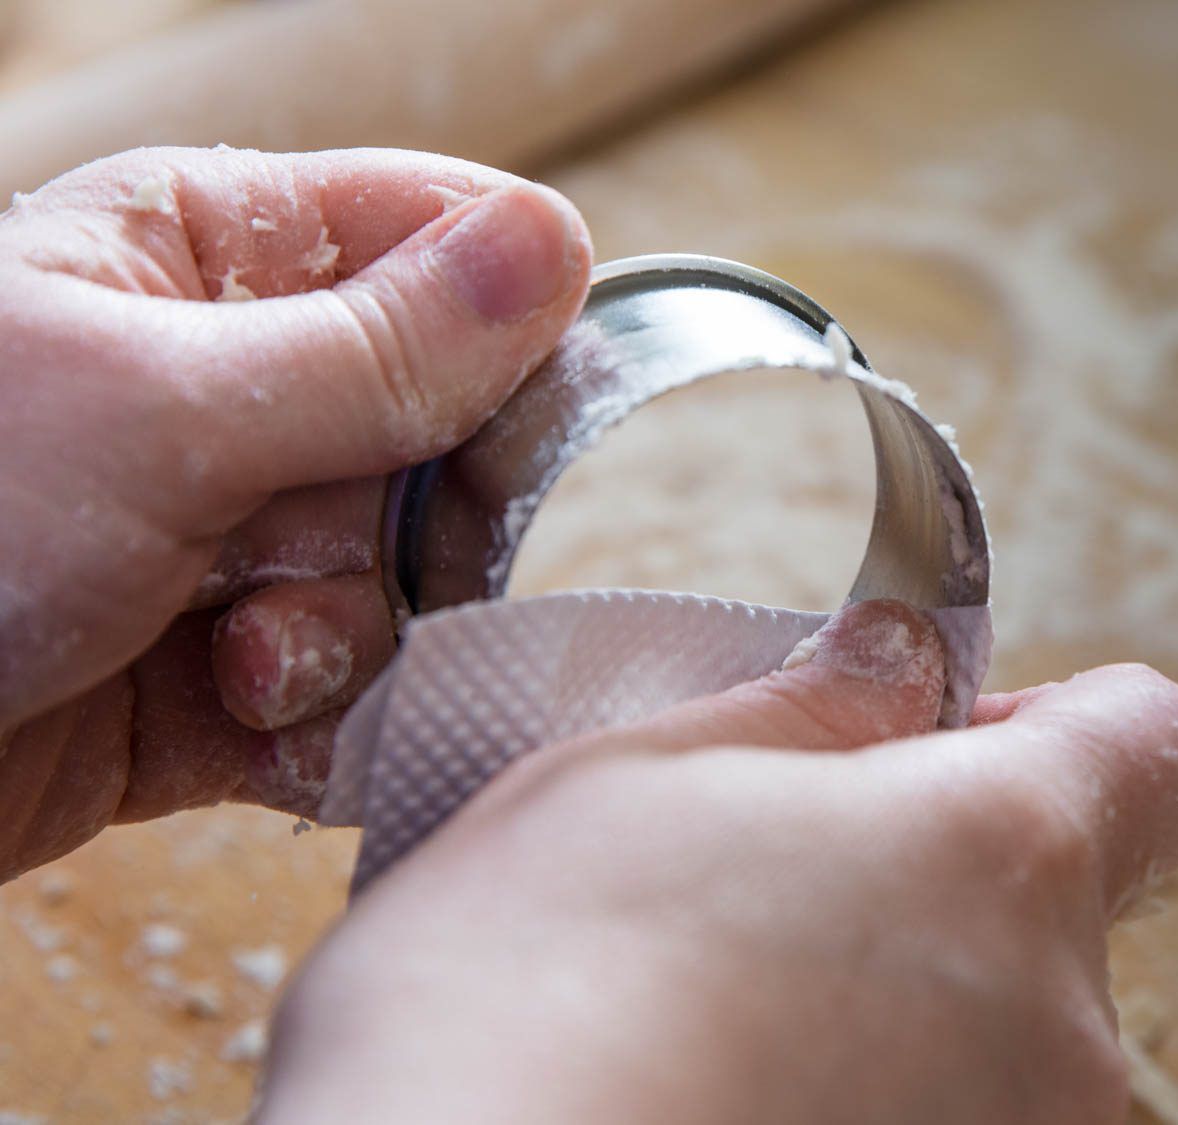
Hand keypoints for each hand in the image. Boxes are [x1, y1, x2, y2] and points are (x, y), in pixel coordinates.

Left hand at [0, 146, 591, 877]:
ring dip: (345, 632)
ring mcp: (235, 533)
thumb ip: (375, 348)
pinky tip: (240, 717)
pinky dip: (323, 719)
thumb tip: (553, 247)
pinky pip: (358, 685)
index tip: (525, 402)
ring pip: (410, 575)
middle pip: (450, 431)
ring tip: (233, 654)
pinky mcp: (228, 666)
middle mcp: (237, 389)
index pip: (436, 240)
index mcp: (210, 259)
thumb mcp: (161, 415)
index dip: (507, 319)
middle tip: (324, 540)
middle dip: (412, 514)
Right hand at [261, 601, 1177, 1124]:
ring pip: (990, 1041)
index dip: (1071, 722)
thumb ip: (807, 709)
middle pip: (1054, 906)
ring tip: (713, 1028)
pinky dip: (865, 1113)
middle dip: (928, 876)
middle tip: (759, 889)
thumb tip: (899, 665)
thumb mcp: (630, 784)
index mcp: (998, 856)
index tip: (951, 738)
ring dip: (888, 1010)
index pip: (1163, 750)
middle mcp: (1063, 1033)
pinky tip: (723, 1111)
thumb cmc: (516, 1009)